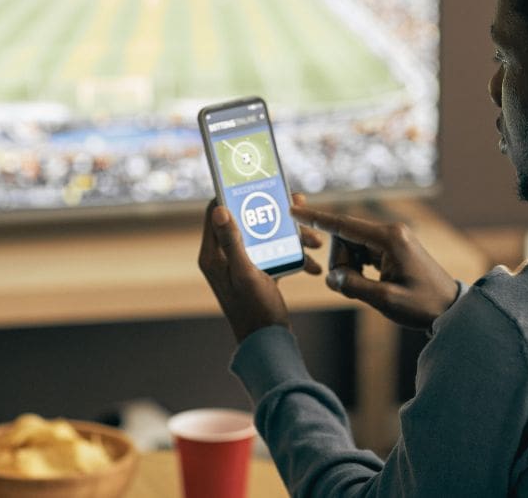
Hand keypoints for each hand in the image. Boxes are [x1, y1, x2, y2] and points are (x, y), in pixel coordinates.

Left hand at [198, 193, 323, 341]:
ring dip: (291, 236)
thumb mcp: (246, 274)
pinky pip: (275, 252)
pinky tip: (314, 264)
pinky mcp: (257, 272)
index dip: (235, 194)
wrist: (269, 344)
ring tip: (315, 242)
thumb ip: (233, 242)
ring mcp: (241, 264)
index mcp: (212, 255)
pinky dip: (294, 255)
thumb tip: (220, 208)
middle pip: (248, 220)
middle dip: (276, 215)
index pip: (216, 211)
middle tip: (299, 208)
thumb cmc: (255, 312)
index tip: (258, 184)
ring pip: (266, 235)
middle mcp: (224, 257)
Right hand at [290, 205, 457, 329]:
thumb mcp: (385, 300)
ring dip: (349, 268)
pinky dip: (357, 268)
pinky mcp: (391, 249)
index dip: (316, 218)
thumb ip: (353, 286)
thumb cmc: (422, 305)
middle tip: (352, 287)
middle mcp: (390, 232)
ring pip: (351, 246)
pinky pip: (361, 252)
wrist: (450, 309)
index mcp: (389, 238)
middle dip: (340, 262)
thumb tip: (331, 276)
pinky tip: (370, 283)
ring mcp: (391, 239)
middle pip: (344, 237)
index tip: (293, 210)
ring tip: (367, 288)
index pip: (344, 224)